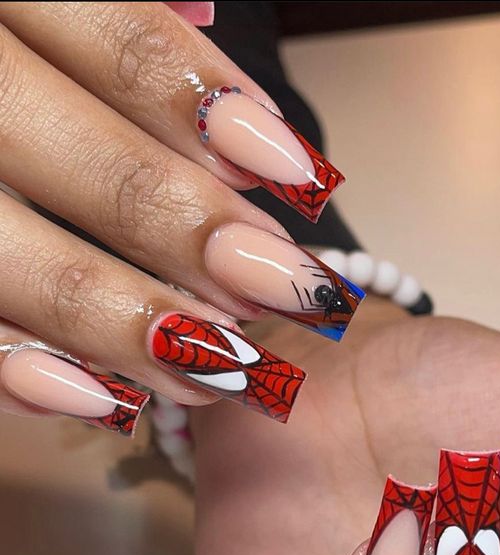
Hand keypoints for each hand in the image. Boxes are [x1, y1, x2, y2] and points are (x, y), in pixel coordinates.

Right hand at [0, 3, 356, 434]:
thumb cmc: (16, 61)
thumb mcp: (52, 12)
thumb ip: (124, 32)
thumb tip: (225, 70)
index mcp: (8, 1)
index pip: (129, 49)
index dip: (224, 122)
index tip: (302, 178)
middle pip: (96, 169)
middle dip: (201, 239)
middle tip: (285, 289)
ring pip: (19, 263)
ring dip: (134, 326)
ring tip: (226, 366)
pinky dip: (23, 372)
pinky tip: (104, 402)